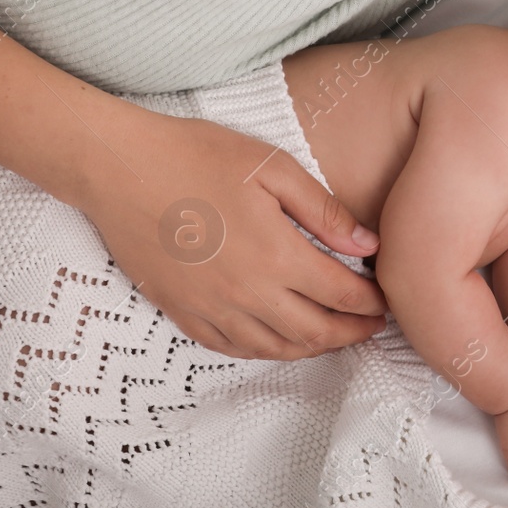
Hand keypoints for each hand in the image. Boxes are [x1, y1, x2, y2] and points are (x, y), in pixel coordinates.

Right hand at [93, 112, 387, 359]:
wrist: (119, 168)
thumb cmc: (198, 156)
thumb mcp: (275, 169)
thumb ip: (326, 211)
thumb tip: (368, 245)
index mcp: (277, 255)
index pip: (341, 294)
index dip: (371, 303)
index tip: (388, 301)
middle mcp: (247, 292)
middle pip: (315, 331)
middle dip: (352, 332)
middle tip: (374, 326)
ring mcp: (211, 308)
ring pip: (275, 348)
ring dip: (313, 347)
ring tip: (336, 336)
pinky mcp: (181, 311)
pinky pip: (231, 348)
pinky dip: (266, 350)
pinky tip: (280, 340)